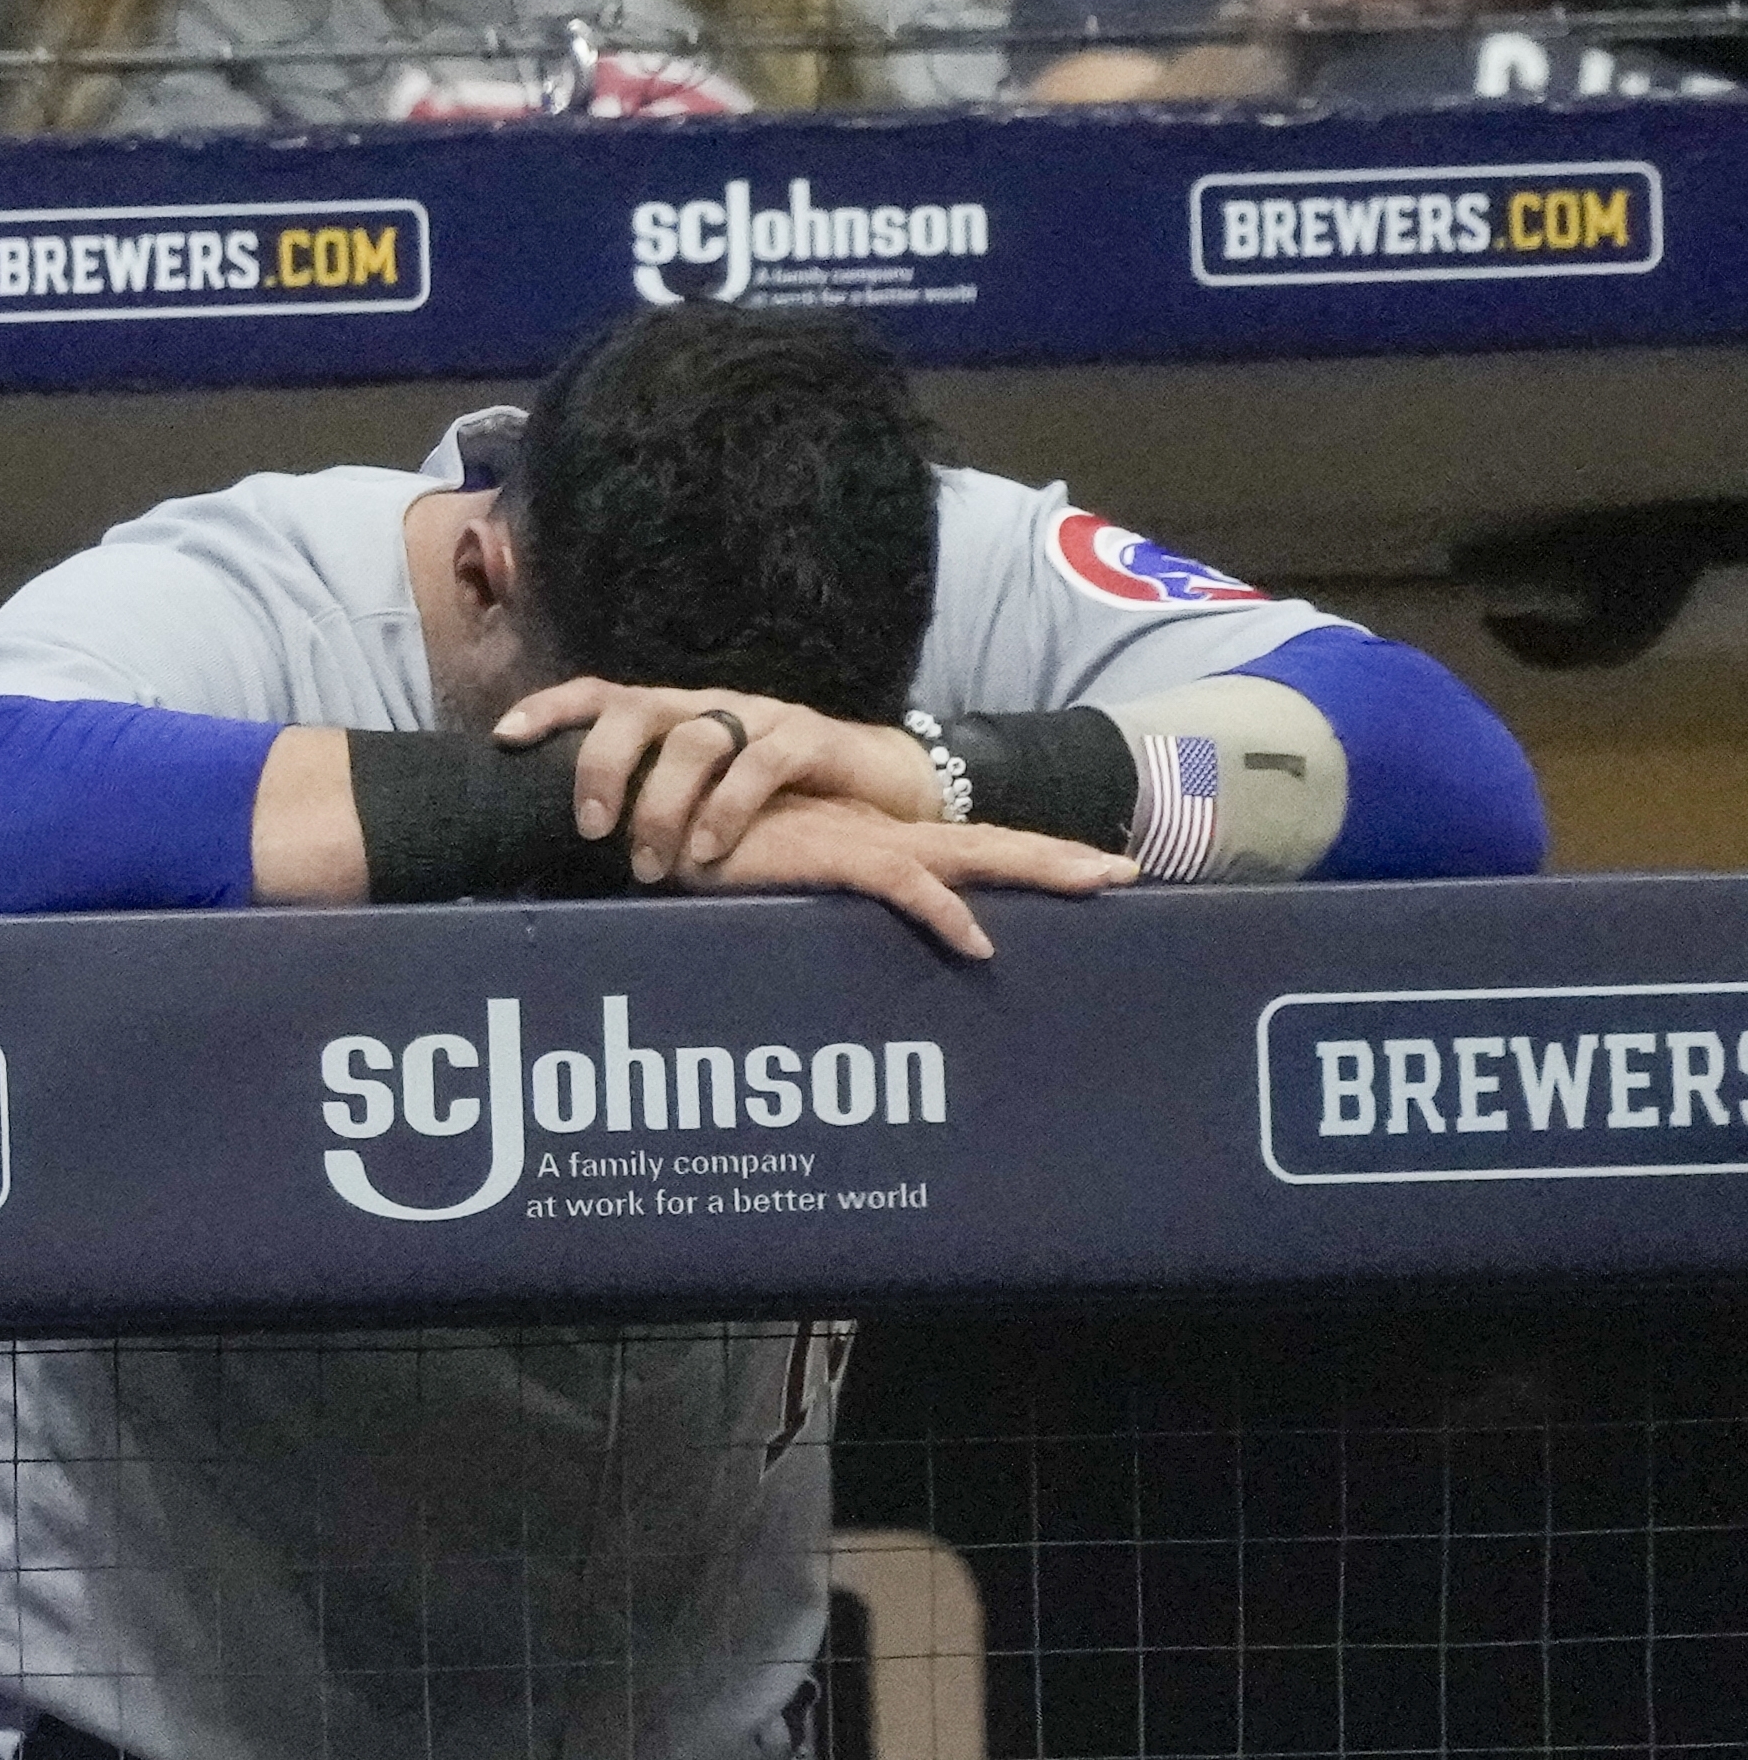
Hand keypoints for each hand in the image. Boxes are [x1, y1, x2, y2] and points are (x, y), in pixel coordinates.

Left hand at [496, 679, 941, 880]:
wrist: (879, 788)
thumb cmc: (773, 805)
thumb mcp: (700, 802)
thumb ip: (646, 809)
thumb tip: (563, 851)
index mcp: (672, 715)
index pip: (600, 695)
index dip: (549, 709)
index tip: (504, 739)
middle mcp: (708, 706)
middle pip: (637, 710)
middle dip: (603, 764)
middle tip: (592, 828)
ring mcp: (761, 716)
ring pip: (697, 739)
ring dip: (664, 803)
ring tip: (649, 862)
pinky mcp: (810, 738)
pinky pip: (762, 764)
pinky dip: (728, 808)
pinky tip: (709, 851)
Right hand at [676, 794, 1132, 961]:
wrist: (634, 815)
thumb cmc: (682, 846)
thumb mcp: (751, 879)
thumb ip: (787, 902)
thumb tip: (808, 943)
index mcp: (857, 839)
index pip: (951, 847)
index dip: (1014, 856)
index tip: (1078, 868)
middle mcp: (866, 833)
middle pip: (978, 843)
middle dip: (1050, 857)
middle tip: (1123, 872)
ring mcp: (852, 839)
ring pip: (964, 852)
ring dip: (1033, 867)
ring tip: (1095, 883)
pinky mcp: (823, 852)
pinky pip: (898, 884)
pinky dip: (943, 913)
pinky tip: (980, 944)